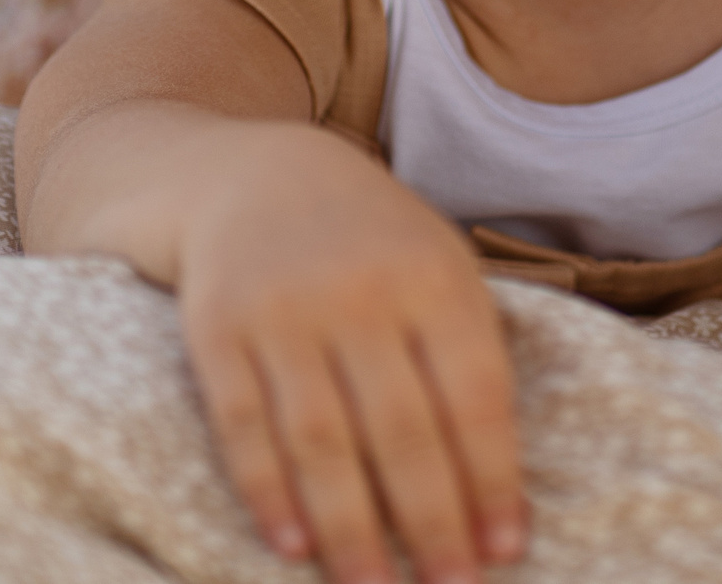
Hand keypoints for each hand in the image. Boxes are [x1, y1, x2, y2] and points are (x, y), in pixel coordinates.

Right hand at [174, 125, 527, 583]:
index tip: (504, 553)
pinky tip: (291, 546)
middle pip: (402, 428)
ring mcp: (283, 308)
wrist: (256, 175)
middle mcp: (360, 289)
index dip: (492, 481)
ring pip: (322, 438)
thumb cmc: (371, 244)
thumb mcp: (437, 267)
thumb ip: (468, 361)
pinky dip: (267, 491)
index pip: (475, 395)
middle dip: (431, 522)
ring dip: (350, 528)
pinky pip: (242, 423)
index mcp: (433, 275)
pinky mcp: (217, 326)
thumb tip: (502, 500)